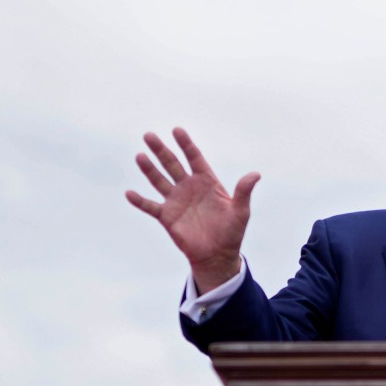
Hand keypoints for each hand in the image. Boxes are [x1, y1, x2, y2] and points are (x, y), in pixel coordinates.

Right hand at [126, 128, 258, 285]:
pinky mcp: (167, 217)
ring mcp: (176, 201)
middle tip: (149, 135)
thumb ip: (243, 192)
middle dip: (161, 150)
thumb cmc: (231, 232)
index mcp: (206, 181)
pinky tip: (129, 193)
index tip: (177, 130)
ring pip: (159, 181)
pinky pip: (150, 206)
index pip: (194, 158)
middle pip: (172, 164)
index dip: (186, 144)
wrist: (217, 255)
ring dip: (149, 169)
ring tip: (140, 156)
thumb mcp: (240, 211)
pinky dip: (140, 201)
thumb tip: (255, 174)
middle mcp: (189, 187)